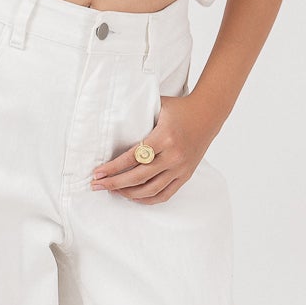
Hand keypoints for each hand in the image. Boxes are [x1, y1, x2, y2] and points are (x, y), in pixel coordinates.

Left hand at [89, 91, 216, 202]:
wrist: (208, 114)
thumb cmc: (180, 108)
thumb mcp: (158, 105)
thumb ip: (138, 112)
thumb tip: (111, 117)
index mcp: (164, 137)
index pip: (132, 158)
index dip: (112, 168)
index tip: (97, 172)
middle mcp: (173, 156)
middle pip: (138, 177)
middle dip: (114, 183)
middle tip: (96, 185)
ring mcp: (180, 168)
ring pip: (150, 190)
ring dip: (128, 193)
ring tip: (112, 189)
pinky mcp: (185, 175)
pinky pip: (165, 194)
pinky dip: (147, 199)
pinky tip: (133, 197)